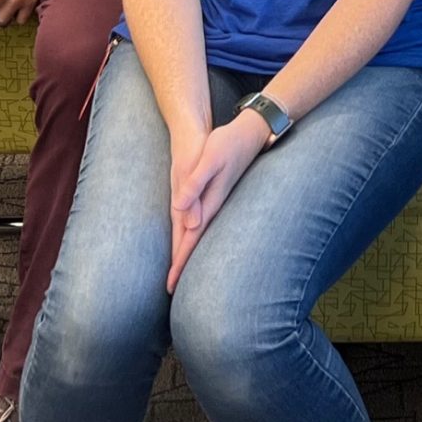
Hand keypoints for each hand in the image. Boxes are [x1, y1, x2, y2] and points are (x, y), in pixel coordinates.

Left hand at [168, 111, 268, 290]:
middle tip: (170, 288)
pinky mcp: (216, 194)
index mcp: (209, 202)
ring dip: (188, 252)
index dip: (179, 262)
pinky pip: (203, 223)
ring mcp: (216, 201)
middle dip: (182, 265)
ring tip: (178, 270)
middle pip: (194, 241)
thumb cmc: (228, 143)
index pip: (190, 238)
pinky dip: (194, 235)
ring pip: (198, 234)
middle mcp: (213, 206)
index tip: (170, 284)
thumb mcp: (209, 159)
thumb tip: (180, 210)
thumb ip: (195, 183)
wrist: (251, 133)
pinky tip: (193, 237)